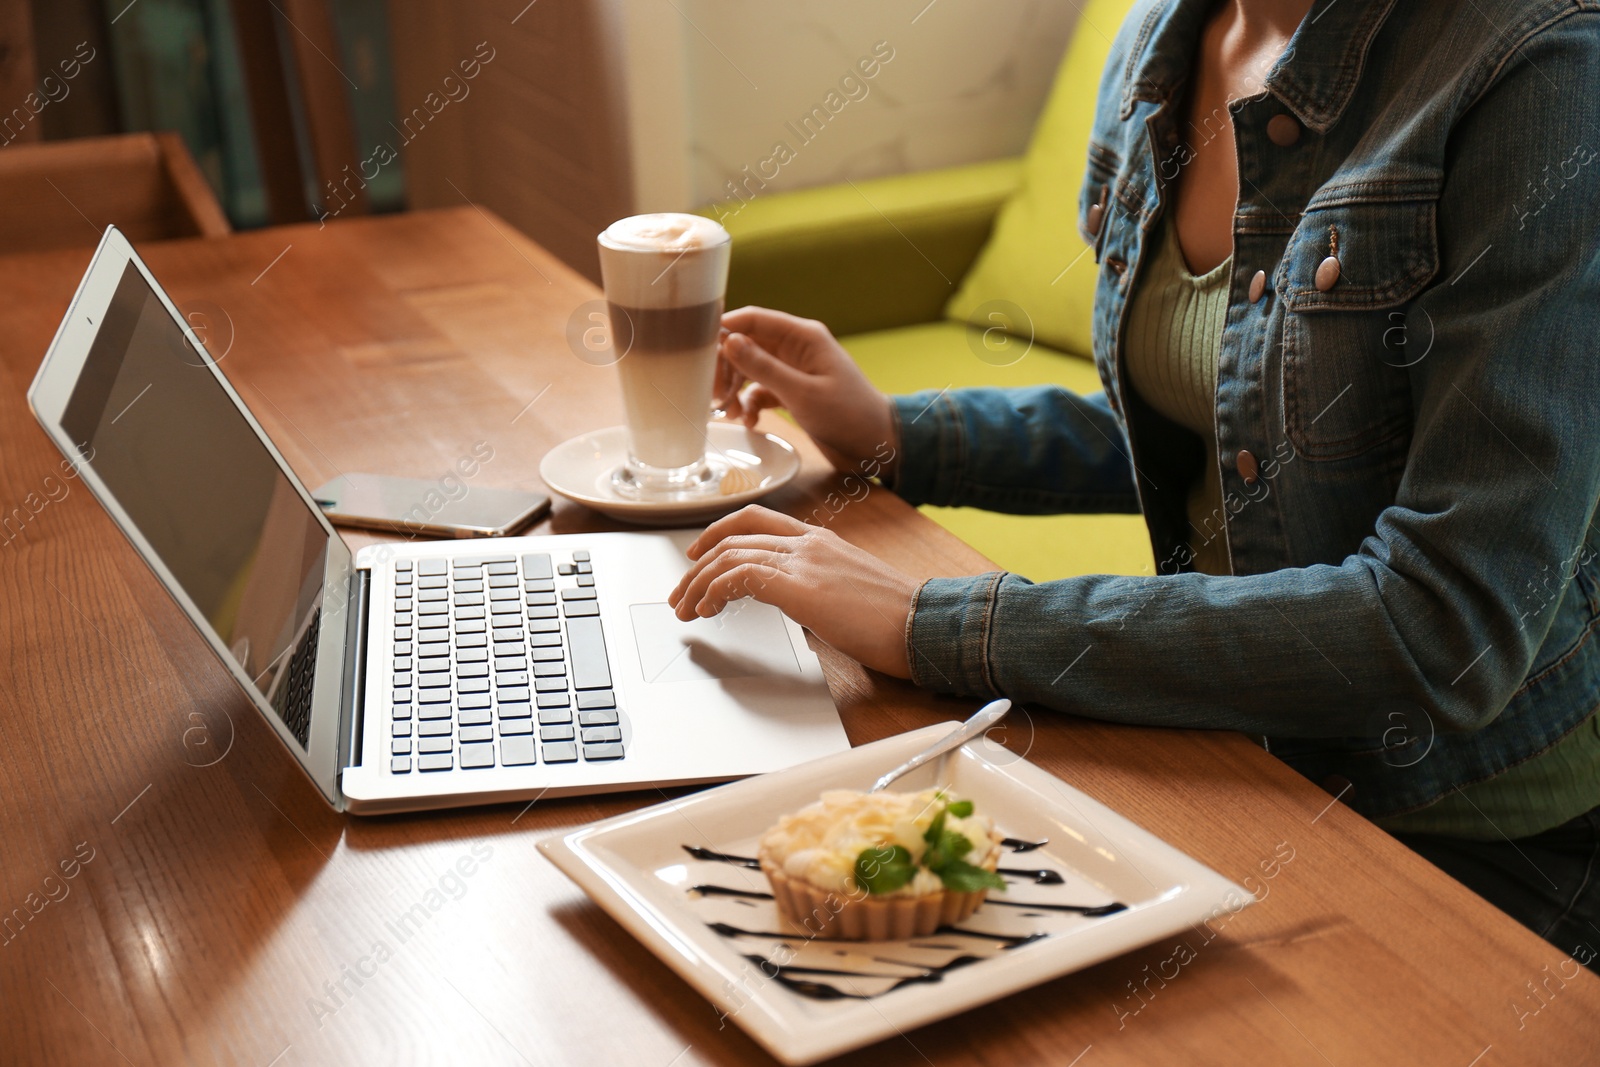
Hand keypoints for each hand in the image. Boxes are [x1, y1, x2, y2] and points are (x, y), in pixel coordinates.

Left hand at [667, 506, 917, 678]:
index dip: (719, 534)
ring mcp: (804, 562)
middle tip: (680, 591)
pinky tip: (709, 610)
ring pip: (731, 556)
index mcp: (820, 540)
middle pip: (735, 535)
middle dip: (697, 564)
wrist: (926, 625)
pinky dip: (715, 591)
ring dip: (698, 583)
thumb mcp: (848, 592)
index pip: (756, 520)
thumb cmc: (897, 619)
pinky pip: (741, 577)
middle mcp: (808, 543)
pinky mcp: (801, 588)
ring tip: (687, 609)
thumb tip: (793, 606)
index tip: (698, 557)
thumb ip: (816, 589)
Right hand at [714, 307, 899, 476]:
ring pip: (749, 369)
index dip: (723, 329)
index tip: (696, 351)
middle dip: (725, 366)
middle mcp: (795, 348)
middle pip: (745, 344)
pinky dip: (750, 404)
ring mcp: (793, 370)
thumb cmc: (848, 415)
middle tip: (712, 393)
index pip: (752, 319)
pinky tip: (749, 422)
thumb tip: (728, 340)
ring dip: (735, 388)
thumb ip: (764, 367)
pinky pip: (760, 390)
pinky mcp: (792, 392)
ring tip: (728, 413)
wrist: (877, 445)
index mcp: (802, 336)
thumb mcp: (802, 393)